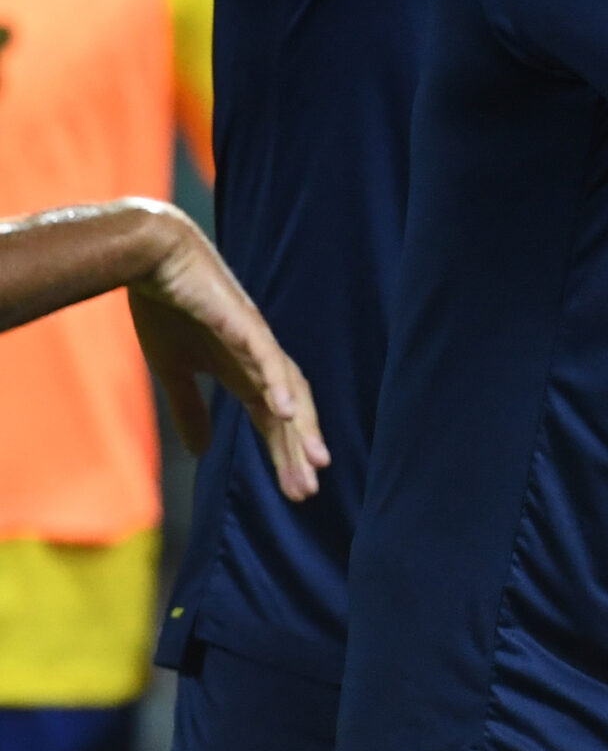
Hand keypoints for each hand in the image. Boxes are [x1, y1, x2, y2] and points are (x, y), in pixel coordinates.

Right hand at [124, 204, 328, 499]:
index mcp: (242, 371)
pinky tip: (286, 412)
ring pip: (288, 388)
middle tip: (307, 492)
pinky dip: (277, 384)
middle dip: (297, 451)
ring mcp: (255, 339)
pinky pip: (265, 356)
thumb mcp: (173, 371)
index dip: (283, 454)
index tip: (295, 492)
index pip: (272, 421)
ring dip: (300, 426)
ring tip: (313, 462)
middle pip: (289, 412)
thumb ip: (190, 410)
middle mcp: (259, 358)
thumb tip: (200, 452)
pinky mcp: (241, 321)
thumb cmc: (164, 308)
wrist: (151, 258)